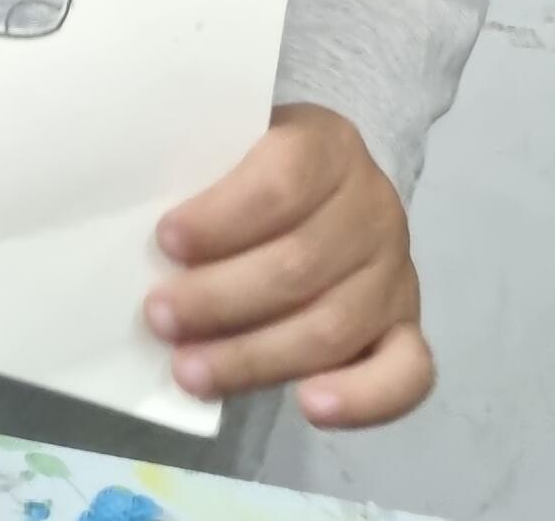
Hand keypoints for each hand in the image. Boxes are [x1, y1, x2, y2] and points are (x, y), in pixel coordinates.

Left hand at [145, 104, 432, 427]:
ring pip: (332, 327)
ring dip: (255, 356)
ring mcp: (396, 273)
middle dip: (219, 298)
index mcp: (329, 147)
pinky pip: (406, 375)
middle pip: (299, 265)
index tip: (165, 242)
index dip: (222, 218)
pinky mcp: (407, 329)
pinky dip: (362, 399)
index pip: (281, 183)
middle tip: (159, 317)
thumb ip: (205, 175)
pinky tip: (309, 407)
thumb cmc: (259, 170)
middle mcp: (374, 209)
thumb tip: (148, 240)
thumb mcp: (235, 147)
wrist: (331, 187)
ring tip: (190, 370)